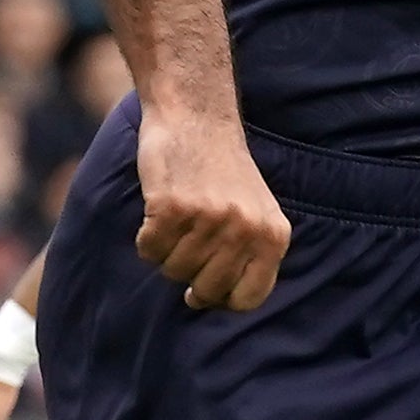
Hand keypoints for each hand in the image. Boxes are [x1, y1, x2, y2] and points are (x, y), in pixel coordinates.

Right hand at [134, 107, 290, 311]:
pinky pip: (149, 250)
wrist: (197, 117)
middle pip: (207, 290)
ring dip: (167, 253)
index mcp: (273, 235)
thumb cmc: (223, 170)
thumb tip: (214, 302)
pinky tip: (157, 211)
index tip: (206, 288)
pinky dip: (146, 238)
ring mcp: (208, 219)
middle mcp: (244, 230)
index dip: (222, 299)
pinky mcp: (171, 208)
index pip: (248, 298)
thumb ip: (248, 256)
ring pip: (174, 271)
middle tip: (186, 246)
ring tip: (177, 220)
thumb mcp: (256, 212)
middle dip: (190, 276)